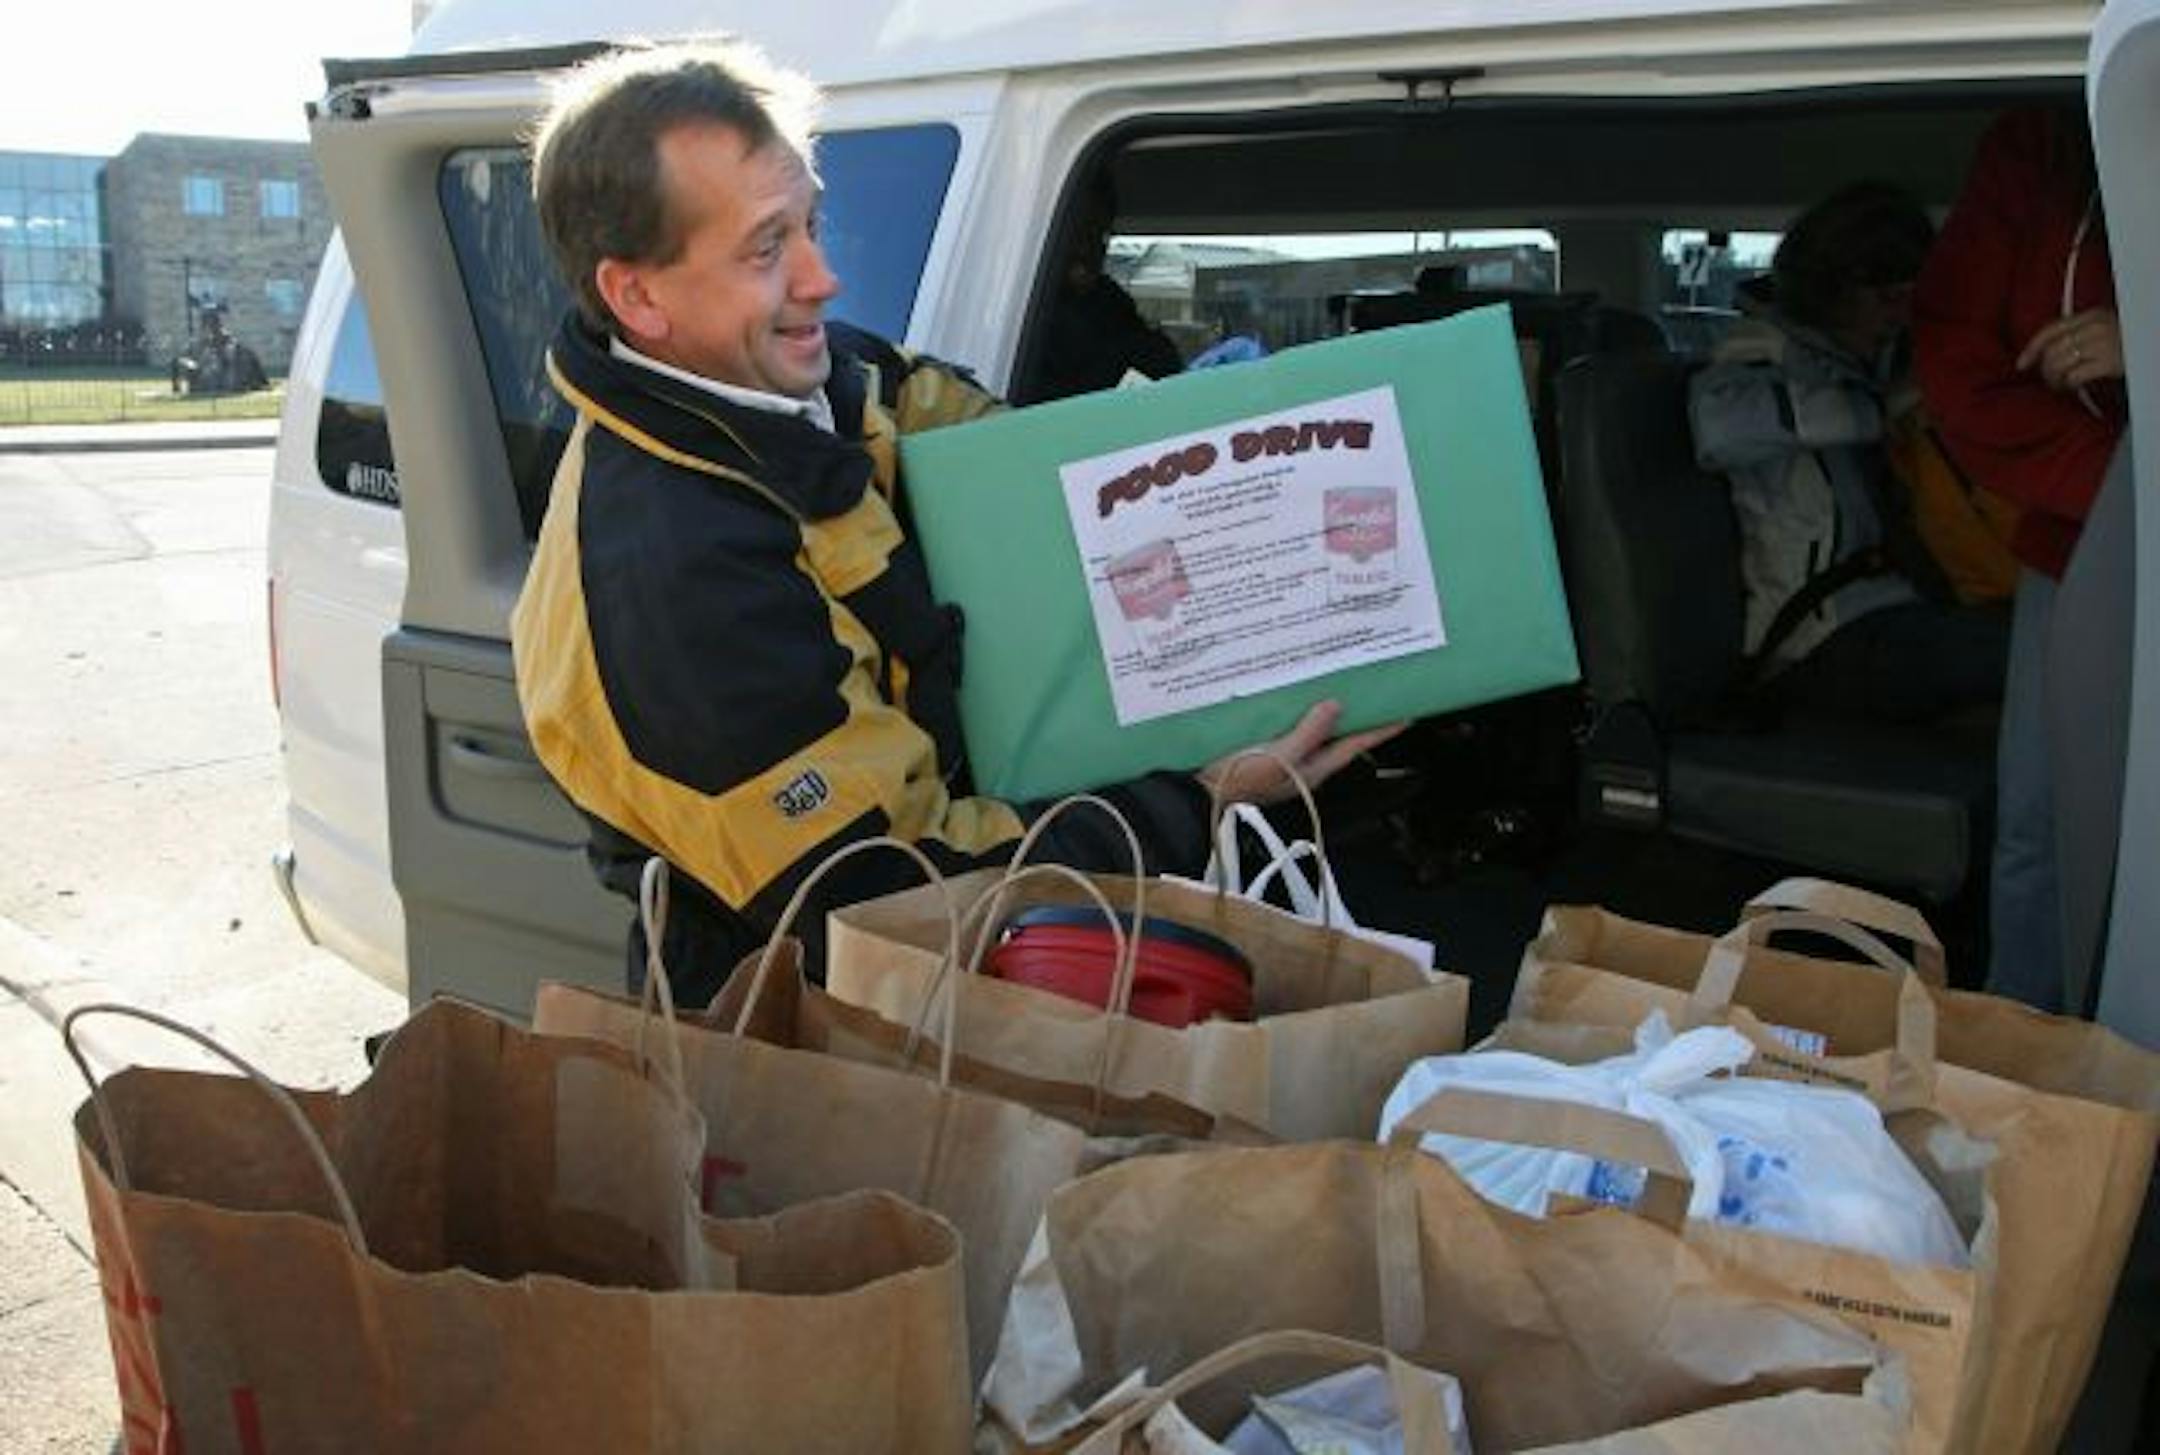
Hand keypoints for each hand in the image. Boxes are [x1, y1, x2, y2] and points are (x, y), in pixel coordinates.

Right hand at [1197, 700, 1407, 806]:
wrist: (1197, 796)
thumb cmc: (1239, 781)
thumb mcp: (1278, 758)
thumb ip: (1308, 733)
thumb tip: (1336, 706)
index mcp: (1313, 768)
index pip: (1355, 745)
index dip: (1380, 730)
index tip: (1407, 713)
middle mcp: (1304, 764)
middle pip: (1338, 735)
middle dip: (1356, 714)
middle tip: (1374, 687)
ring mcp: (1284, 759)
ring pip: (1314, 729)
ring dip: (1326, 709)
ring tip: (1339, 681)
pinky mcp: (1264, 751)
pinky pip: (1289, 726)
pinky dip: (1298, 710)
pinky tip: (1294, 694)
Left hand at [2017, 308, 2124, 391]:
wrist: (2153, 347)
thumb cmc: (2130, 343)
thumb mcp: (2106, 329)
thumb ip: (2081, 334)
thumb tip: (2048, 353)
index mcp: (2093, 315)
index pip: (2052, 329)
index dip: (2032, 348)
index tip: (2021, 364)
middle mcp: (2096, 326)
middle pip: (2052, 350)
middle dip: (2045, 370)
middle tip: (2050, 381)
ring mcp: (2103, 343)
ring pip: (2059, 363)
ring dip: (2054, 379)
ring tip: (2060, 386)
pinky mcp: (2110, 362)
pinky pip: (2074, 376)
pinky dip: (2067, 385)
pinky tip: (2072, 388)